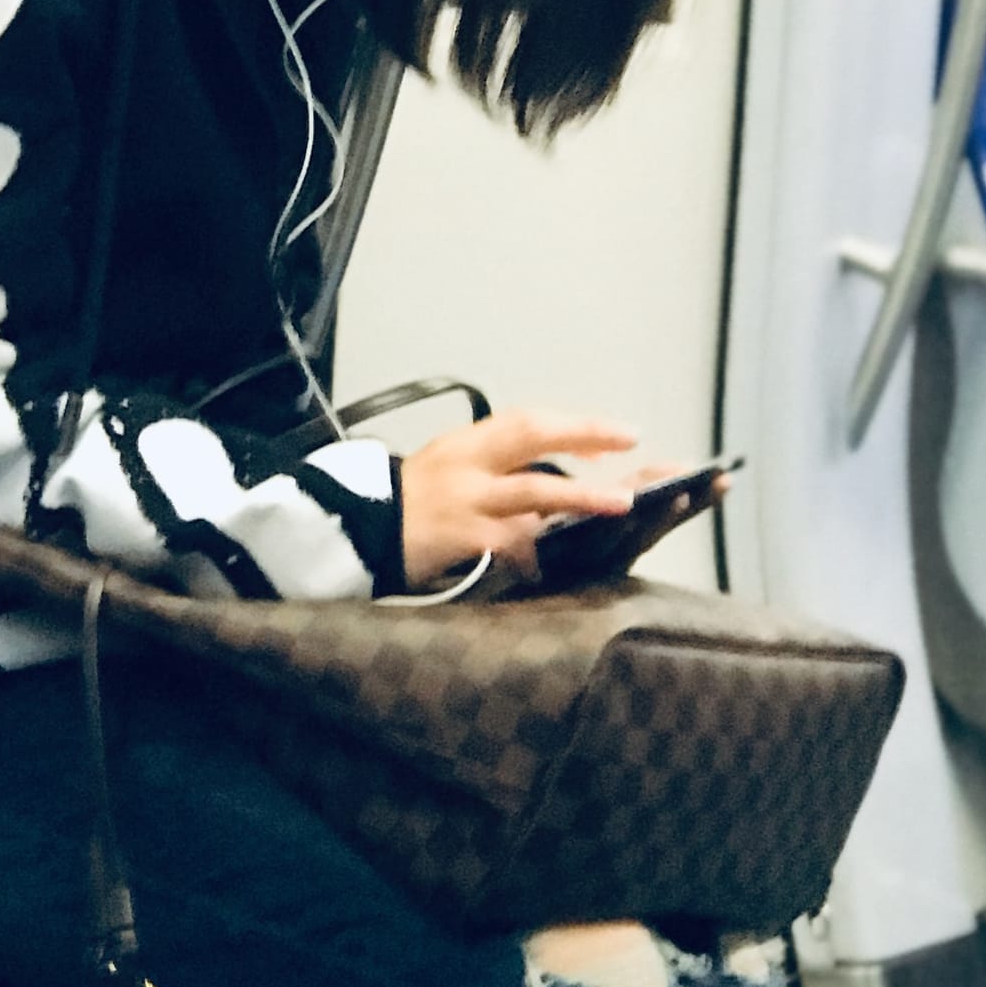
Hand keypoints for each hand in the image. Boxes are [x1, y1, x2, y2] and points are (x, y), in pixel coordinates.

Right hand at [398, 410, 638, 588]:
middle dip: (584, 433)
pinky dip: (536, 554)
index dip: (575, 425)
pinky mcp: (459, 537)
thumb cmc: (410, 504)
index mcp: (467, 444)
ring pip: (532, 490)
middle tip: (630, 442)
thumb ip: (497, 467)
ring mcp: (464, 499)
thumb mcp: (449, 469)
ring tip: (623, 502)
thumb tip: (561, 472)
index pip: (527, 421)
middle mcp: (468, 463)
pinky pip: (508, 544)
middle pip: (532, 434)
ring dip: (581, 495)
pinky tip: (557, 564)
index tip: (618, 438)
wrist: (355, 532)